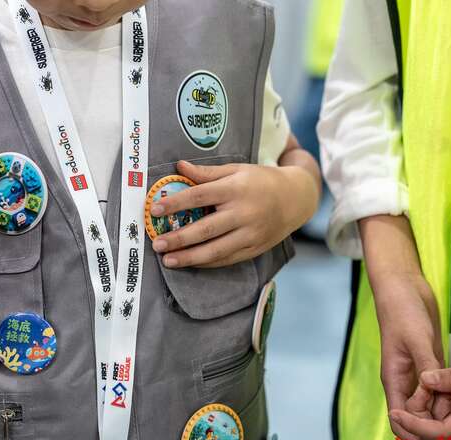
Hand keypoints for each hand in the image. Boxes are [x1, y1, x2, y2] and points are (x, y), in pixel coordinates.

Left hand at [150, 160, 316, 267]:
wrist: (296, 198)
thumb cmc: (261, 181)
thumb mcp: (237, 170)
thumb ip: (207, 172)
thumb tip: (179, 166)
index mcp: (236, 189)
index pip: (200, 196)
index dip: (175, 203)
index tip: (154, 209)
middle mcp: (243, 213)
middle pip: (205, 229)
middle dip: (178, 238)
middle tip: (157, 243)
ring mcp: (250, 234)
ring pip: (215, 250)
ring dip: (189, 257)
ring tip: (168, 260)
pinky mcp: (254, 248)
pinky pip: (226, 259)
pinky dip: (206, 263)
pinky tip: (189, 262)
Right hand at [374, 271, 450, 439]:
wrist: (402, 289)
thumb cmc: (403, 312)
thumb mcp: (417, 339)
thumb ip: (428, 367)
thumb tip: (435, 395)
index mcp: (393, 378)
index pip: (400, 419)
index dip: (415, 438)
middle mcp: (403, 381)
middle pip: (414, 418)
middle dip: (432, 433)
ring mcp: (415, 374)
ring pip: (427, 406)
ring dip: (442, 419)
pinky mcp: (427, 365)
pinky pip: (436, 392)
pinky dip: (447, 402)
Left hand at [390, 344, 450, 439]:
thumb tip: (424, 380)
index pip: (441, 433)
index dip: (414, 425)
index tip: (393, 412)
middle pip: (443, 435)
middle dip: (420, 419)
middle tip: (410, 395)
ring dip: (433, 415)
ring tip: (423, 390)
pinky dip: (446, 412)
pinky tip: (440, 393)